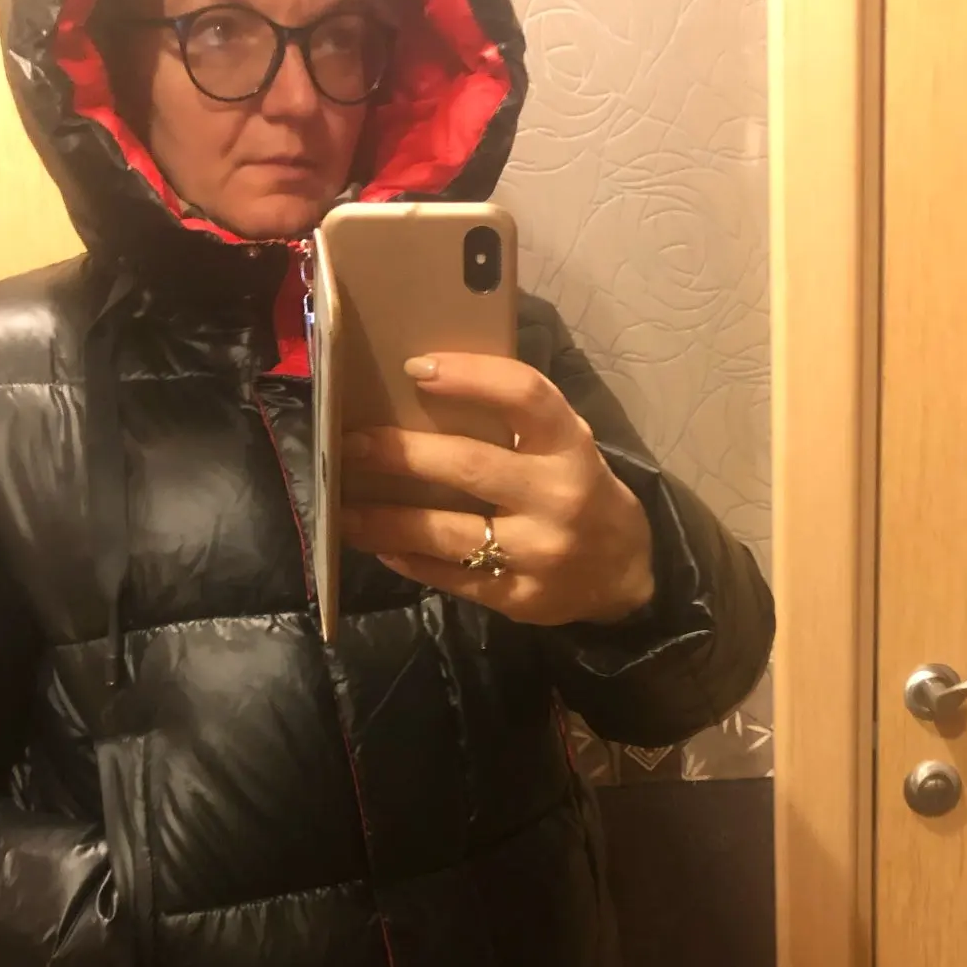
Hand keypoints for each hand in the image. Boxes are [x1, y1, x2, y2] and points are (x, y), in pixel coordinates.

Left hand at [339, 354, 655, 627]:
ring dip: (385, 519)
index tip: (417, 368)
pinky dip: (410, 559)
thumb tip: (423, 390)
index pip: (525, 396)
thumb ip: (517, 423)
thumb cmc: (581, 493)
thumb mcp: (567, 446)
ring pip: (448, 532)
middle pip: (468, 466)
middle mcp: (558, 497)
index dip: (472, 376)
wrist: (625, 575)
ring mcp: (539, 553)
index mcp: (571, 446)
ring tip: (342, 509)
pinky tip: (381, 544)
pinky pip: (451, 577)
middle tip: (350, 445)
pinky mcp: (520, 598)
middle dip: (400, 454)